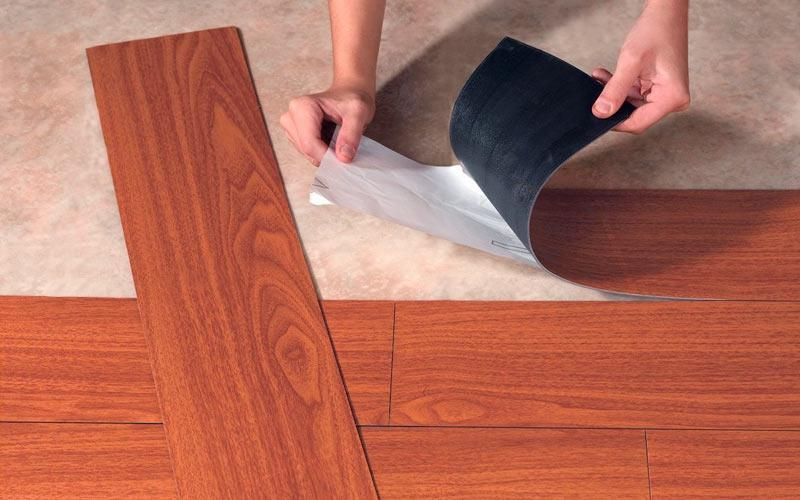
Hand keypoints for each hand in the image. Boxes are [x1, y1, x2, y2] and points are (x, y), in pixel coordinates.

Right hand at [280, 86, 374, 165]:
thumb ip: (351, 135)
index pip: (309, 144)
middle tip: (345, 146)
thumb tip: (344, 157)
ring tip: (338, 139)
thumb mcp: (358, 113)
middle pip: (307, 150)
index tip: (345, 158)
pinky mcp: (295, 135)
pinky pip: (308, 153)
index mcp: (302, 107)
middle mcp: (291, 116)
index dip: (328, 156)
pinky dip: (322, 152)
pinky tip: (331, 140)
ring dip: (325, 153)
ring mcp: (291, 126)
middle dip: (327, 155)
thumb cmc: (351, 98)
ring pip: (307, 154)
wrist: (349, 93)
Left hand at [592, 0, 689, 133]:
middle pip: (634, 114)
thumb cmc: (656, 31)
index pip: (638, 123)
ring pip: (630, 104)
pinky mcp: (657, 88)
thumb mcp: (630, 62)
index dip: (615, 122)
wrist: (665, 13)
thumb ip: (615, 90)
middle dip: (613, 104)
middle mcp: (672, 99)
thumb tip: (601, 113)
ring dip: (613, 92)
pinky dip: (619, 86)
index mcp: (672, 97)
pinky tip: (606, 76)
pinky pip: (633, 94)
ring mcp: (665, 94)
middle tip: (595, 92)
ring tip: (599, 78)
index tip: (596, 116)